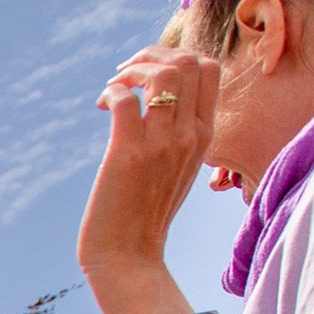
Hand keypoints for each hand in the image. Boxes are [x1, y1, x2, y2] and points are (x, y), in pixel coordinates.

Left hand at [80, 45, 224, 313]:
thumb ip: (177, 133)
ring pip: (162, 74)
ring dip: (130, 70)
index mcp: (205, 135)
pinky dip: (112, 92)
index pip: (210, 69)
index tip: (148, 72)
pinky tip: (103, 106)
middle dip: (151, 54)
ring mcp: (162, 145)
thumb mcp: (176, 168)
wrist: (129, 259)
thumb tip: (156, 99)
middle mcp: (190, 136)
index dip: (176, 56)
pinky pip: (125, 100)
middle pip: (188, 61)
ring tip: (114, 88)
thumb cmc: (145, 214)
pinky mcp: (128, 155)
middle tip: (126, 74)